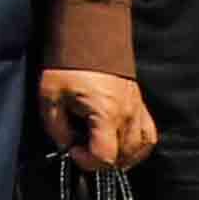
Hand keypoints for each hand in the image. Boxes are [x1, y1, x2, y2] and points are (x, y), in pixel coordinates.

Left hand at [39, 68, 155, 171]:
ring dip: (120, 157)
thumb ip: (56, 128)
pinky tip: (122, 147)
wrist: (89, 38)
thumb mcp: (50, 97)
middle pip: (122, 157)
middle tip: (82, 147)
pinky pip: (148, 137)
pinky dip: (137, 148)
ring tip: (100, 149)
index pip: (105, 156)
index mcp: (106, 114)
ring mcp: (138, 111)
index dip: (86, 161)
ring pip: (139, 150)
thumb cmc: (67, 66)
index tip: (72, 150)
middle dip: (100, 160)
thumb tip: (65, 146)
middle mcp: (128, 116)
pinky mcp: (141, 107)